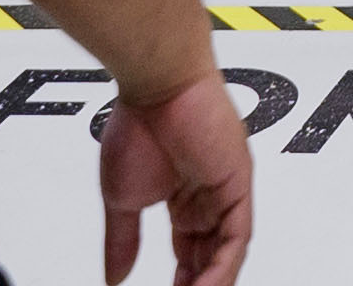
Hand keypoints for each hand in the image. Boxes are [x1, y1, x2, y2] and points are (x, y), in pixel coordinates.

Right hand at [101, 74, 257, 285]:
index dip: (184, 278)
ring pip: (227, 251)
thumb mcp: (122, 198)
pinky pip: (237, 236)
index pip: (190, 249)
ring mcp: (228, 189)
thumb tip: (114, 276)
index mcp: (186, 196)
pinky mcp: (239, 183)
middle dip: (197, 282)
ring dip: (211, 280)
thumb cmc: (140, 122)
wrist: (156, 85)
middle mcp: (211, 194)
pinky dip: (222, 267)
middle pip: (211, 254)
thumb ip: (122, 240)